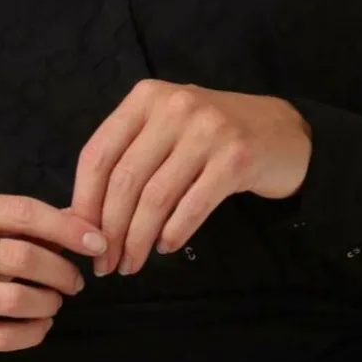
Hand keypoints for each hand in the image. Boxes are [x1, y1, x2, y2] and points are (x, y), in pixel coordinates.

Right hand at [0, 193, 108, 361]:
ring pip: (15, 298)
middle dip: (61, 271)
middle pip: (23, 256)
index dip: (66, 227)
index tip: (95, 243)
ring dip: (48, 302)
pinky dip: (32, 332)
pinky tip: (40, 326)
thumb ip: (26, 223)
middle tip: (75, 282)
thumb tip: (83, 220)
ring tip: (54, 302)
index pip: (22, 211)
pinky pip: (2, 335)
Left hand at [69, 79, 311, 277]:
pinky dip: (173, 233)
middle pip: (124, 179)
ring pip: (155, 197)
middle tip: (106, 264)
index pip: (98, 154)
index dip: (84, 202)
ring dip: (138, 240)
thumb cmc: (212, 136)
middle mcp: (174, 107)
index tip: (81, 239)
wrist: (284, 132)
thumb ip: (126, 160)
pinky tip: (166, 247)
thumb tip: (77, 215)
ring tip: (132, 264)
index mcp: (146, 97)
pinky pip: (191, 206)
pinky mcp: (236, 158)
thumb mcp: (165, 131)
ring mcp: (207, 130)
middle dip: (109, 230)